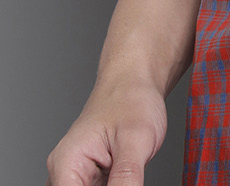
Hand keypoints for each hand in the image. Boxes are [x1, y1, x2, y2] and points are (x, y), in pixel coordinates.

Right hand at [46, 78, 166, 184]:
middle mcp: (64, 172)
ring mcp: (76, 176)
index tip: (120, 184)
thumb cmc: (132, 100)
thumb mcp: (136, 140)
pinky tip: (127, 177)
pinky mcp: (90, 179)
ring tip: (127, 170)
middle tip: (127, 176)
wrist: (135, 82)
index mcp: (66, 164)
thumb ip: (126, 178)